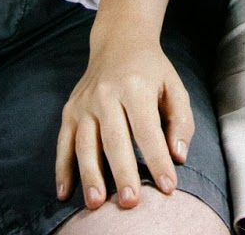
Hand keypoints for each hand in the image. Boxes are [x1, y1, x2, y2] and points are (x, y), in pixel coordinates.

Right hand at [55, 28, 193, 210]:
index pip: (147, 129)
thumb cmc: (151, 70)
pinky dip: (62, 169)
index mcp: (135, 86)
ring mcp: (84, 103)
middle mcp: (106, 93)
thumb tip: (178, 155)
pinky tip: (65, 192)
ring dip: (90, 175)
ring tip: (97, 203)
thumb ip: (181, 120)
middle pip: (114, 138)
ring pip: (85, 143)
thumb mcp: (175, 86)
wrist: (119, 40)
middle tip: (130, 203)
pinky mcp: (70, 111)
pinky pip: (63, 142)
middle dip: (123, 172)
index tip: (169, 186)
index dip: (158, 160)